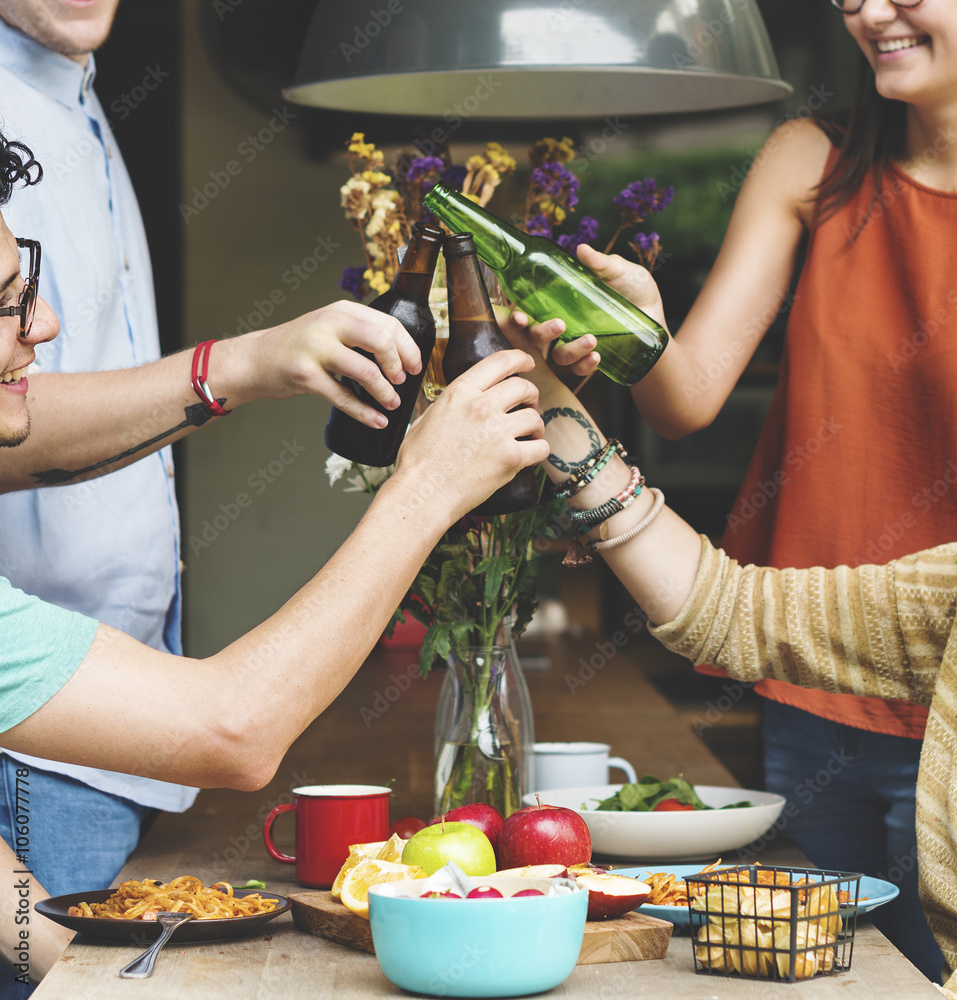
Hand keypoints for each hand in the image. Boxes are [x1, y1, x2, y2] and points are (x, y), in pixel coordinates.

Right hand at [240, 300, 422, 426]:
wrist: (257, 359)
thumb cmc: (300, 348)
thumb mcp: (331, 329)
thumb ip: (360, 335)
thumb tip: (401, 358)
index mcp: (342, 310)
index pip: (388, 324)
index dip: (408, 348)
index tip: (415, 367)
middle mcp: (330, 324)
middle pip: (381, 340)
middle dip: (398, 365)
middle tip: (401, 382)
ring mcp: (316, 349)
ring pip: (366, 371)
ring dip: (385, 392)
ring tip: (392, 403)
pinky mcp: (305, 375)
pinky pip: (343, 397)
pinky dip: (364, 412)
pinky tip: (376, 421)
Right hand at [390, 351, 548, 522]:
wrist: (423, 494)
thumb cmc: (418, 462)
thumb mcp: (427, 418)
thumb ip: (449, 404)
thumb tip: (460, 401)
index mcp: (460, 392)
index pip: (499, 362)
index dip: (519, 359)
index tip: (528, 362)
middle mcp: (481, 407)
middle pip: (523, 387)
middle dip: (531, 394)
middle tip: (530, 404)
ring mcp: (497, 432)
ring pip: (534, 417)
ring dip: (536, 425)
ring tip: (531, 434)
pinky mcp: (510, 458)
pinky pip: (540, 447)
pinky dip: (539, 449)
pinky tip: (531, 453)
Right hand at [512, 246, 668, 376]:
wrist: (658, 316)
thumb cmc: (635, 289)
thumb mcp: (621, 272)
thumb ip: (602, 264)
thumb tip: (582, 250)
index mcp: (560, 300)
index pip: (529, 309)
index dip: (518, 315)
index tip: (519, 316)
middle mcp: (563, 324)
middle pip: (536, 336)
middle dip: (540, 333)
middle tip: (559, 324)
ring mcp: (576, 343)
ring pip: (557, 356)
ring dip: (570, 350)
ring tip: (592, 339)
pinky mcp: (591, 359)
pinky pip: (579, 369)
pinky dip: (585, 365)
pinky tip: (597, 356)